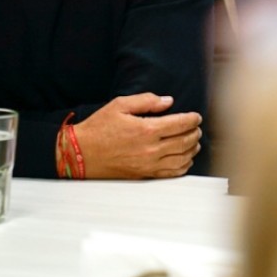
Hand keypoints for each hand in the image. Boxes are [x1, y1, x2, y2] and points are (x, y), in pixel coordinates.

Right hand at [74, 93, 201, 179]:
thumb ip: (146, 100)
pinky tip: (185, 160)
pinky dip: (183, 166)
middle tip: (196, 128)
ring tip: (194, 142)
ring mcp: (149, 165)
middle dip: (195, 133)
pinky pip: (171, 173)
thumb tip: (168, 101)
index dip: (193, 119)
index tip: (196, 116)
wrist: (80, 154)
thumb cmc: (98, 128)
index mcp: (147, 130)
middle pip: (185, 142)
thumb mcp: (119, 105)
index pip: (180, 124)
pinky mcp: (144, 175)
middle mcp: (151, 149)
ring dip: (192, 150)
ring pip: (182, 159)